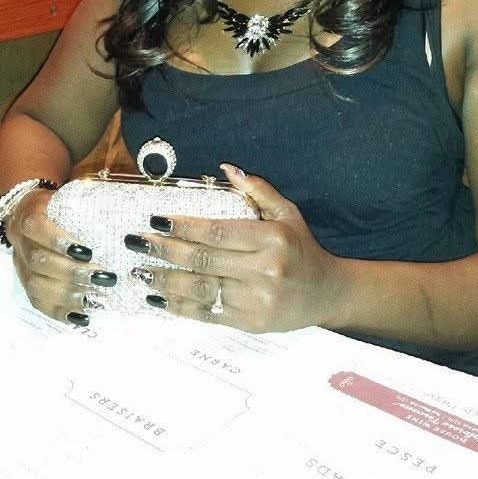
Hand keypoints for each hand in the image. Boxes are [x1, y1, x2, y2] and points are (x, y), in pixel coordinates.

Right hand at [6, 187, 117, 325]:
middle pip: (40, 262)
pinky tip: (83, 316)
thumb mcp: (70, 198)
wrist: (30, 217)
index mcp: (31, 217)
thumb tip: (134, 215)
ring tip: (97, 298)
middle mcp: (22, 244)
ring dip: (69, 295)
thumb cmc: (59, 208)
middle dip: (72, 272)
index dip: (59, 240)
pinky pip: (39, 304)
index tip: (88, 250)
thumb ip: (92, 204)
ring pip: (37, 286)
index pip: (38, 228)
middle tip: (104, 277)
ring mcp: (22, 268)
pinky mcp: (27, 286)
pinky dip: (61, 312)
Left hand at [126, 165, 346, 332]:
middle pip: (203, 259)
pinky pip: (207, 314)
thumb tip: (226, 168)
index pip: (218, 231)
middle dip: (164, 250)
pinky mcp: (249, 323)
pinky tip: (156, 298)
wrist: (327, 293)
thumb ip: (258, 190)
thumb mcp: (287, 213)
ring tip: (139, 269)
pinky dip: (178, 307)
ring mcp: (255, 300)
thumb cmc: (301, 248)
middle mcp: (264, 270)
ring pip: (201, 289)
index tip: (155, 220)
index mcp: (271, 239)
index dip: (184, 226)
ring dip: (164, 280)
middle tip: (135, 241)